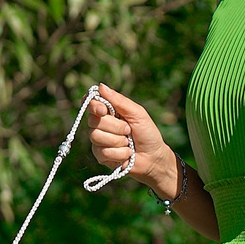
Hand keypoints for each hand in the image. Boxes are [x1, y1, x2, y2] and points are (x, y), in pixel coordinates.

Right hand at [86, 82, 179, 199]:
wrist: (153, 157)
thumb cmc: (148, 133)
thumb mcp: (137, 113)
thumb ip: (119, 100)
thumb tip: (100, 86)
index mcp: (109, 111)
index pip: (90, 103)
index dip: (93, 106)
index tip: (103, 110)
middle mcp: (100, 124)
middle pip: (93, 121)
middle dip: (115, 126)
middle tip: (128, 130)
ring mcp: (99, 141)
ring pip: (96, 136)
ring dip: (118, 141)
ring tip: (129, 143)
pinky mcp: (101, 156)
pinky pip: (103, 152)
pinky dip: (119, 153)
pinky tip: (127, 154)